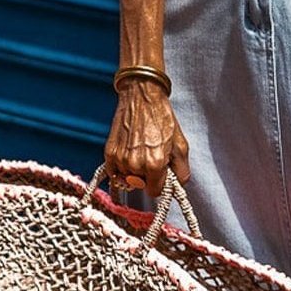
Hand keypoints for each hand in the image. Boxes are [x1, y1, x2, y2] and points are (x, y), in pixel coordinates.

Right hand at [104, 81, 190, 198]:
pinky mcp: (109, 153)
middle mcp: (135, 164)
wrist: (142, 97)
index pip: (154, 192)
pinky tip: (129, 152)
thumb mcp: (181, 145)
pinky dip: (121, 167)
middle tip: (151, 157)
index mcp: (155, 164)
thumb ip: (182, 171)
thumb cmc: (162, 119)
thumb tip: (177, 186)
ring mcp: (120, 159)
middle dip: (147, 176)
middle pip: (140, 185)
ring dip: (133, 170)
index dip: (159, 184)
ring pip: (127, 179)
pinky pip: (114, 172)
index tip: (160, 174)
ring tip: (140, 150)